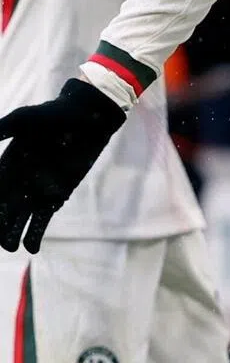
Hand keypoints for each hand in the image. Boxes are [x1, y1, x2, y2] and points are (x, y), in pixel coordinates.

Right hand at [0, 79, 124, 252]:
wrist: (88, 116)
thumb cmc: (54, 113)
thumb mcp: (24, 118)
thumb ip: (1, 129)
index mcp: (6, 165)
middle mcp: (19, 181)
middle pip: (3, 210)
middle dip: (0, 226)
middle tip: (2, 242)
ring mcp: (38, 189)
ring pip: (20, 219)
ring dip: (13, 234)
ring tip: (11, 247)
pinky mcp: (58, 194)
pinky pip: (43, 218)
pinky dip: (36, 234)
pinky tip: (31, 249)